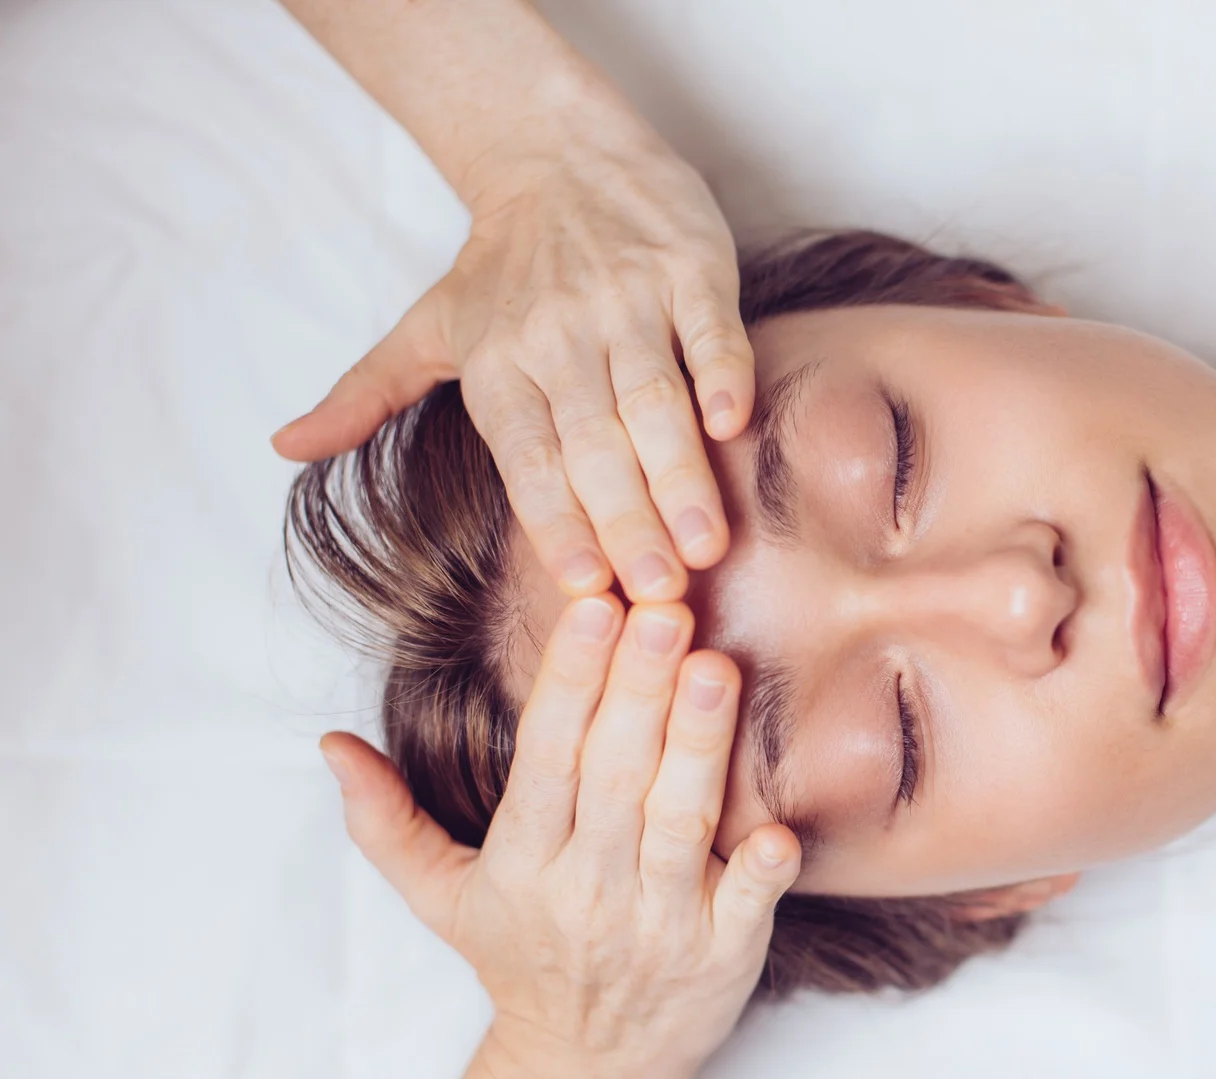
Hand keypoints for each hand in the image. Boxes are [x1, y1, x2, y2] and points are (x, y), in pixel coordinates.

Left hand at [273, 95, 750, 603]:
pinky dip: (722, 373)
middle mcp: (560, 336)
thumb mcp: (427, 328)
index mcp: (498, 362)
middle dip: (630, 520)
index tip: (585, 587)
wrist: (559, 150)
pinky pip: (708, 331)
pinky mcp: (689, 268)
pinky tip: (733, 423)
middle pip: (597, 442)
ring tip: (706, 542)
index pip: (528, 458)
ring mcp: (627, 301)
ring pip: (654, 399)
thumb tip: (282, 447)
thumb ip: (365, 395)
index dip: (557, 521)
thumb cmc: (501, 263)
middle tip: (661, 592)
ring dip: (681, 472)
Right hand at [318, 597, 798, 1078]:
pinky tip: (777, 828)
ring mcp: (660, 923)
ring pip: (679, 822)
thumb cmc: (522, 960)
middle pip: (616, 776)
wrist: (588, 1071)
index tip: (593, 607)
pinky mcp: (722, 954)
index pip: (547, 757)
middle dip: (638, 690)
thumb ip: (386, 821)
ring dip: (698, 745)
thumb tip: (330, 743)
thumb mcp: (440, 898)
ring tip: (716, 667)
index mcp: (524, 862)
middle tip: (663, 610)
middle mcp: (590, 888)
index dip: (570, 682)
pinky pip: (746, 906)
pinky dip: (760, 871)